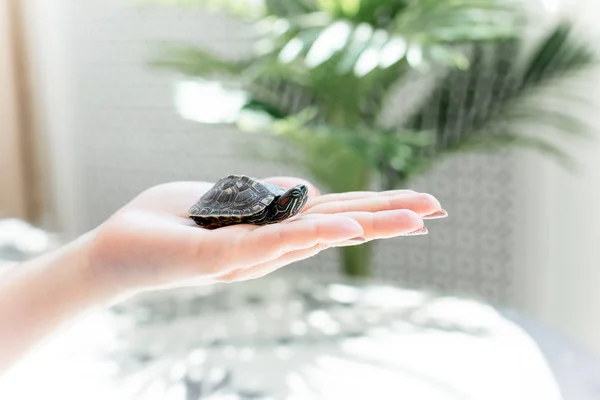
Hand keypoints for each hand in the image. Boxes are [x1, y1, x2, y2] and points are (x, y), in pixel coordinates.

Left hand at [85, 176, 445, 297]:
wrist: (116, 251)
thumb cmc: (172, 222)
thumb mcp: (226, 199)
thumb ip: (268, 198)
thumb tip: (306, 186)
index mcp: (272, 231)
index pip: (332, 216)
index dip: (375, 209)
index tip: (420, 208)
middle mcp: (268, 246)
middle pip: (336, 226)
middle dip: (386, 218)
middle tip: (438, 211)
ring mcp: (247, 255)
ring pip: (312, 237)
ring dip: (363, 225)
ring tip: (412, 218)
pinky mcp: (215, 257)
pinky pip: (265, 244)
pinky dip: (306, 235)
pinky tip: (340, 227)